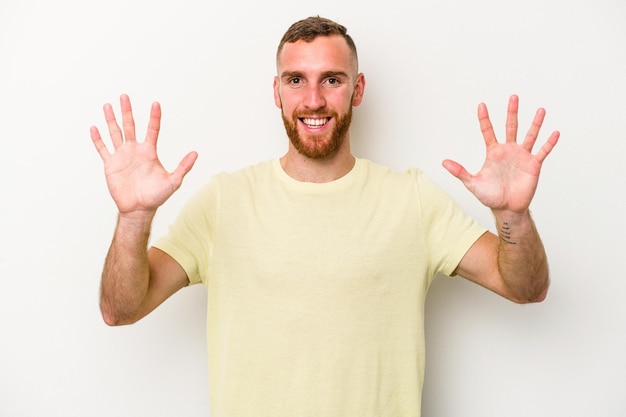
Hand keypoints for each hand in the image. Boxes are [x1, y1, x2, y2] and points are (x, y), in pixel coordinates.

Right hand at [90, 94, 197, 214]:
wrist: (139, 209)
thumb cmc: (157, 196)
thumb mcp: (173, 181)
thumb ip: (183, 167)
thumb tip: (195, 153)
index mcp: (149, 152)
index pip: (152, 130)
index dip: (154, 117)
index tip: (155, 103)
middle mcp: (135, 150)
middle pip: (130, 125)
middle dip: (127, 111)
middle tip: (124, 96)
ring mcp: (122, 156)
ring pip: (115, 133)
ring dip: (111, 120)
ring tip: (108, 105)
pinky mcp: (111, 164)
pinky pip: (103, 149)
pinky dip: (98, 139)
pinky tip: (94, 128)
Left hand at [442, 95, 558, 213]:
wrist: (507, 208)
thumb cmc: (490, 196)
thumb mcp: (472, 183)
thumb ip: (459, 171)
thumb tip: (443, 163)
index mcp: (493, 152)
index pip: (488, 131)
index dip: (484, 118)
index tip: (481, 105)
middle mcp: (508, 150)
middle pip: (510, 127)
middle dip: (512, 112)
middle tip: (513, 97)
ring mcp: (522, 156)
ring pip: (530, 135)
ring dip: (535, 123)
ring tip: (541, 110)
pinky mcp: (533, 165)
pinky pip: (543, 151)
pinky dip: (549, 143)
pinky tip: (555, 133)